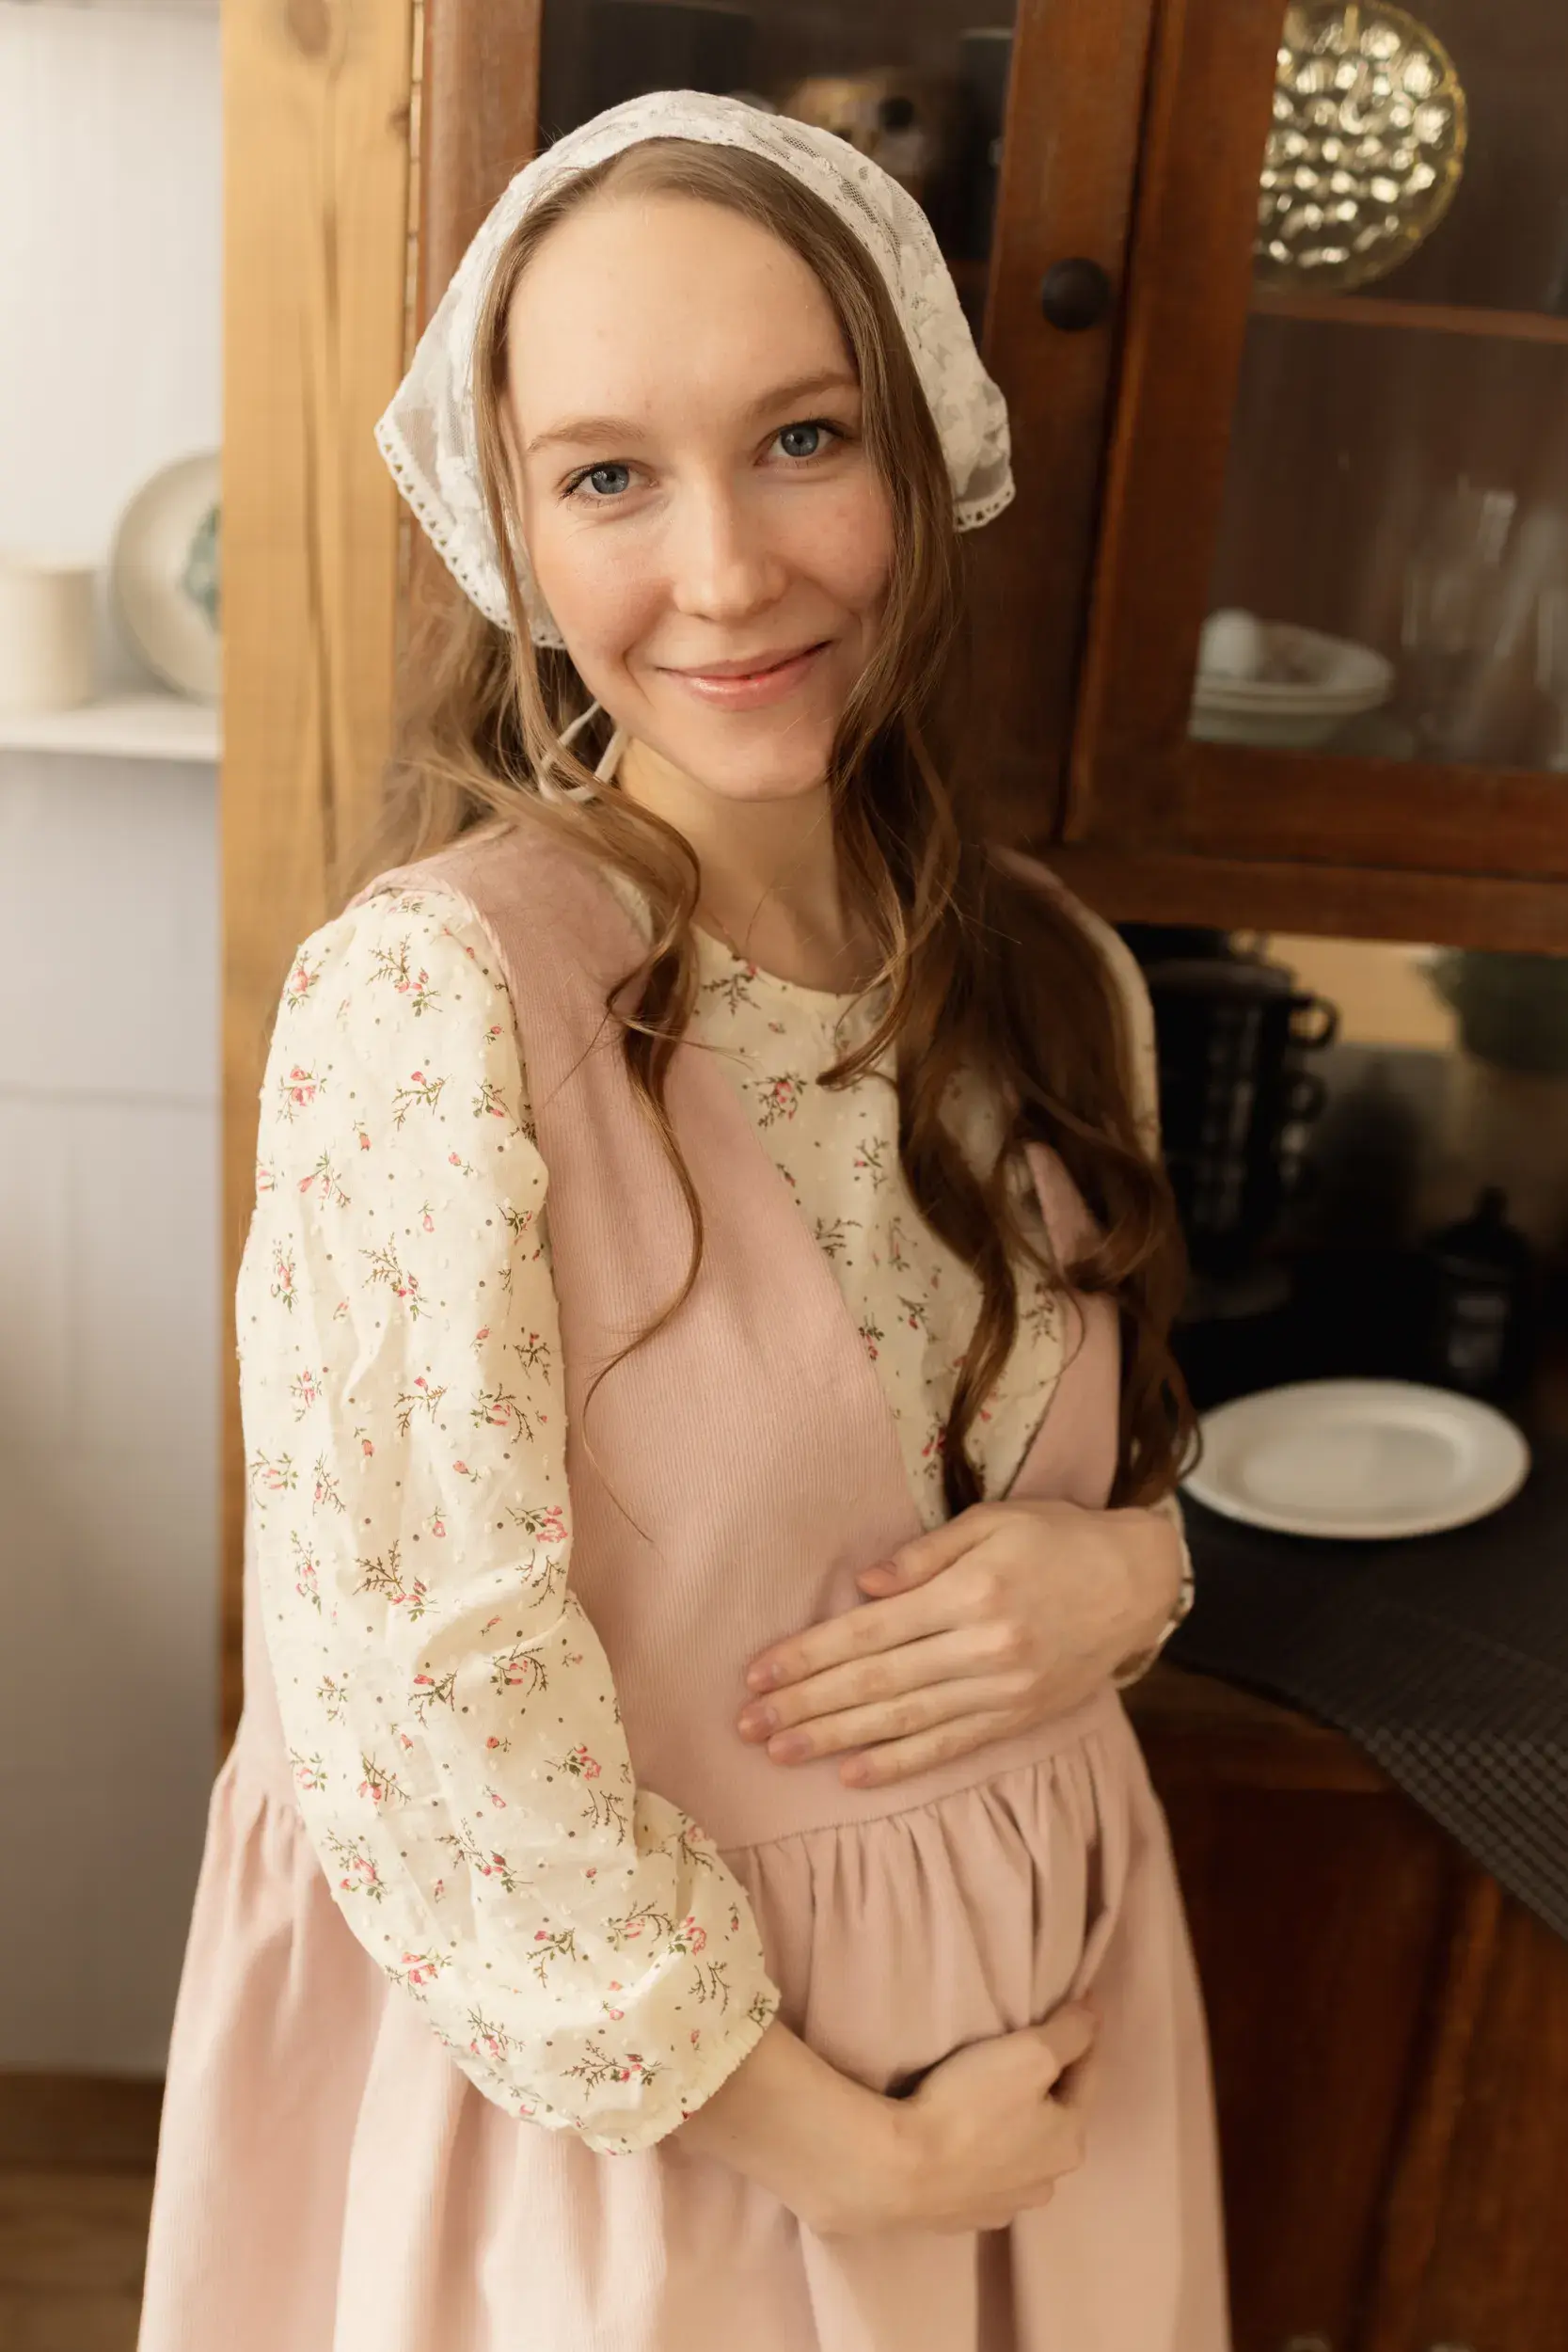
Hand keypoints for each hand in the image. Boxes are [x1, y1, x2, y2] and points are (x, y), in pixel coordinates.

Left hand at [737, 1498, 1183, 1789]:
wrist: (1136, 1582)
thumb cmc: (1056, 1537)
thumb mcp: (993, 1521)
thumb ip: (925, 1554)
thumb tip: (863, 1587)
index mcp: (970, 1591)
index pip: (870, 1632)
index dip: (809, 1654)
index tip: (758, 1672)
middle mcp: (984, 1646)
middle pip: (877, 1682)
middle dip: (806, 1704)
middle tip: (749, 1723)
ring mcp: (1001, 1689)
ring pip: (904, 1720)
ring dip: (837, 1738)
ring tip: (782, 1751)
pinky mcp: (1017, 1716)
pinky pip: (950, 1746)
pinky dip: (900, 1763)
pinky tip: (853, 1774)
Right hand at [869, 1999, 1097, 2235]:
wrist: (902, 2170)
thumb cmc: (971, 2105)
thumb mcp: (1030, 2054)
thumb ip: (1070, 2033)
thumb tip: (1094, 2017)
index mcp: (1070, 2141)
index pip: (1087, 2076)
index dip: (1081, 2039)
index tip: (1075, 2008)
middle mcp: (1048, 2181)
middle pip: (1055, 2119)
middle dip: (1047, 2089)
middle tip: (1024, 2057)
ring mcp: (1007, 2205)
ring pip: (1022, 2154)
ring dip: (1016, 2128)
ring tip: (990, 2100)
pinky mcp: (967, 2218)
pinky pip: (987, 2177)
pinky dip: (985, 2157)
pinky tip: (967, 2143)